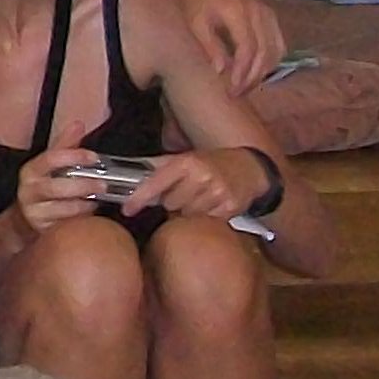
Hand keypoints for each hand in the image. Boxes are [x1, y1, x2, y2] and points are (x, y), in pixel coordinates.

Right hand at [12, 145, 110, 237]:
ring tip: (99, 200)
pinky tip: (90, 213)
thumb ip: (66, 145)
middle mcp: (28, 190)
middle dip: (84, 185)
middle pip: (58, 187)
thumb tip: (78, 123)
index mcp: (31, 170)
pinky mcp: (43, 229)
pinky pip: (67, 224)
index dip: (75, 156)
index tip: (95, 157)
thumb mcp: (52, 165)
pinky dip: (81, 219)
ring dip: (85, 204)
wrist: (29, 216)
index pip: (51, 158)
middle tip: (104, 184)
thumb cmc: (46, 185)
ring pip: (63, 208)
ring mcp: (34, 212)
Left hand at [123, 147, 267, 223]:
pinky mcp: (229, 207)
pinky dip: (204, 217)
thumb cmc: (213, 163)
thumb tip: (132, 176)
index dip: (138, 199)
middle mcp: (200, 176)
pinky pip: (205, 221)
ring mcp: (216, 192)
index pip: (155, 184)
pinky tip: (210, 205)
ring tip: (198, 199)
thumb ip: (161, 167)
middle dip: (172, 203)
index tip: (127, 209)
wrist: (250, 168)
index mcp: (185, 163)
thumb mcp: (187, 157)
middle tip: (184, 194)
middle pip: (170, 204)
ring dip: (187, 211)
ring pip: (186, 215)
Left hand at [174, 0, 281, 95]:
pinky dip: (272, 59)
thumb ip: (211, 46)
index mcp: (238, 13)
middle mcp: (258, 13)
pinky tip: (259, 70)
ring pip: (276, 49)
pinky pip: (279, 41)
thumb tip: (222, 72)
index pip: (248, 51)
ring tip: (247, 85)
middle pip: (265, 53)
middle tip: (238, 93)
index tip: (232, 90)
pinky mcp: (270, 13)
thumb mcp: (196, 21)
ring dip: (264, 71)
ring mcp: (267, 13)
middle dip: (253, 78)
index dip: (242, 74)